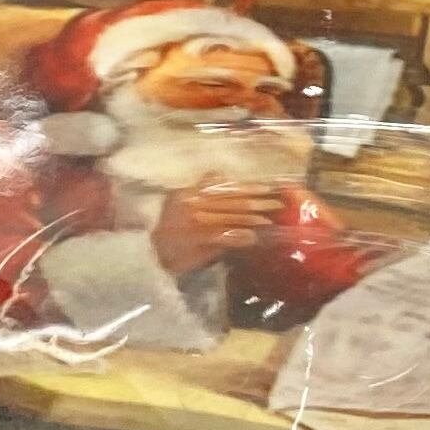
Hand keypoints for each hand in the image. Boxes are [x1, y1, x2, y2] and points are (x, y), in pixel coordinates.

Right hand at [152, 181, 289, 276]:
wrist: (152, 253)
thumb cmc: (170, 230)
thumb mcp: (180, 202)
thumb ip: (202, 189)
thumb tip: (222, 175)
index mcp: (190, 192)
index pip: (224, 187)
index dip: (248, 187)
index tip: (268, 187)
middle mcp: (193, 202)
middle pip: (232, 200)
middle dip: (257, 201)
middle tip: (278, 202)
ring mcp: (196, 221)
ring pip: (231, 216)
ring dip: (253, 219)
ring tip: (270, 219)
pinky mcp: (198, 239)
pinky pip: (224, 236)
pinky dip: (240, 236)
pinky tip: (253, 238)